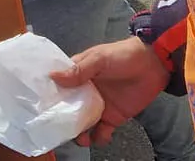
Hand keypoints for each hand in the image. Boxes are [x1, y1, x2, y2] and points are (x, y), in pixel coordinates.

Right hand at [49, 39, 170, 146]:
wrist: (154, 65)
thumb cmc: (124, 55)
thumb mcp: (99, 58)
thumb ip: (78, 70)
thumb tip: (53, 76)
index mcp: (78, 74)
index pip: (59, 87)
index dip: (49, 97)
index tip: (40, 108)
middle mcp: (85, 91)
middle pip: (67, 109)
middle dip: (62, 121)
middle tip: (59, 129)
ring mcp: (98, 105)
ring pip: (82, 124)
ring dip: (79, 134)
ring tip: (81, 137)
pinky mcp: (113, 117)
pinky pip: (101, 132)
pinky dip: (99, 138)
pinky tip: (100, 136)